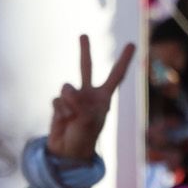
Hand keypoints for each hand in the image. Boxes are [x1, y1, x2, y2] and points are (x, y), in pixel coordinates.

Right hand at [48, 34, 134, 161]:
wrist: (67, 152)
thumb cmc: (85, 137)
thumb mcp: (89, 119)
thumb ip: (78, 101)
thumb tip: (65, 89)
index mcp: (103, 97)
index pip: (116, 76)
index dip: (123, 60)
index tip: (131, 44)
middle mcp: (88, 94)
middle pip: (85, 68)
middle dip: (84, 51)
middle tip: (83, 35)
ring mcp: (72, 99)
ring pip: (66, 88)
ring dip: (68, 103)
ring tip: (72, 116)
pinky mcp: (58, 106)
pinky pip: (56, 101)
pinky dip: (59, 111)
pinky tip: (63, 121)